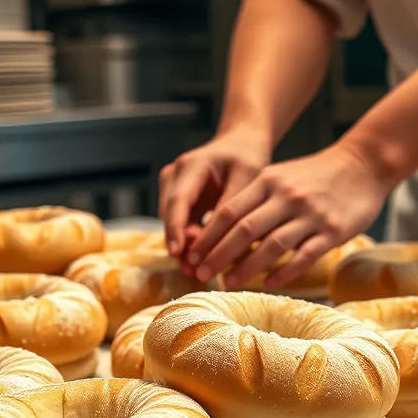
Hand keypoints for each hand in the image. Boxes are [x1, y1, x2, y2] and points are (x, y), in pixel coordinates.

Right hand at [158, 130, 270, 259]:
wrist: (240, 145)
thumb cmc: (247, 159)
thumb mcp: (246, 179)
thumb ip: (231, 208)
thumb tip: (218, 242)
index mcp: (192, 165)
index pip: (179, 200)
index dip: (177, 228)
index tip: (178, 252)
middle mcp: (175, 174)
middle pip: (170, 214)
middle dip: (179, 243)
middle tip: (192, 270)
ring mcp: (172, 187)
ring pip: (172, 223)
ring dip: (182, 246)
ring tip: (194, 271)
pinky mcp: (177, 200)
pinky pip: (179, 224)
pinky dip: (188, 241)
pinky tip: (198, 261)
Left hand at [186, 142, 391, 288]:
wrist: (363, 164)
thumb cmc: (315, 175)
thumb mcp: (280, 176)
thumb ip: (254, 199)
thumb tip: (221, 232)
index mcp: (268, 181)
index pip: (228, 212)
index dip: (207, 236)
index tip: (191, 254)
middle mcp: (286, 197)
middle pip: (243, 230)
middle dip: (218, 255)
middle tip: (200, 274)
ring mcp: (310, 214)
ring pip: (271, 246)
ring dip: (246, 268)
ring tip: (227, 283)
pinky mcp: (332, 231)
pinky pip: (304, 256)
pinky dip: (284, 273)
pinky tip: (268, 284)